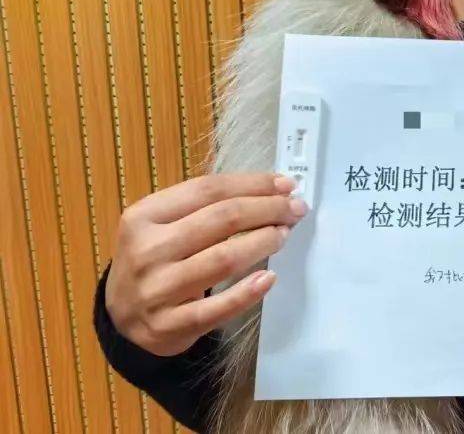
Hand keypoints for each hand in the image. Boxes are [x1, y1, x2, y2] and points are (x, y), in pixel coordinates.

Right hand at [105, 173, 307, 355]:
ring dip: (263, 242)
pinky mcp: (169, 326)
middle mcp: (147, 250)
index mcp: (143, 216)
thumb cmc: (155, 258)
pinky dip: (248, 291)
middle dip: (268, 209)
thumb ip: (206, 205)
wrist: (120, 315)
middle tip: (295, 209)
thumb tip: (272, 190)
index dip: (254, 184)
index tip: (286, 185)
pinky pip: (218, 307)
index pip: (208, 189)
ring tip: (283, 234)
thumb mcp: (162, 223)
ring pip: (224, 258)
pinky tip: (269, 278)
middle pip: (222, 219)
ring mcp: (156, 290)